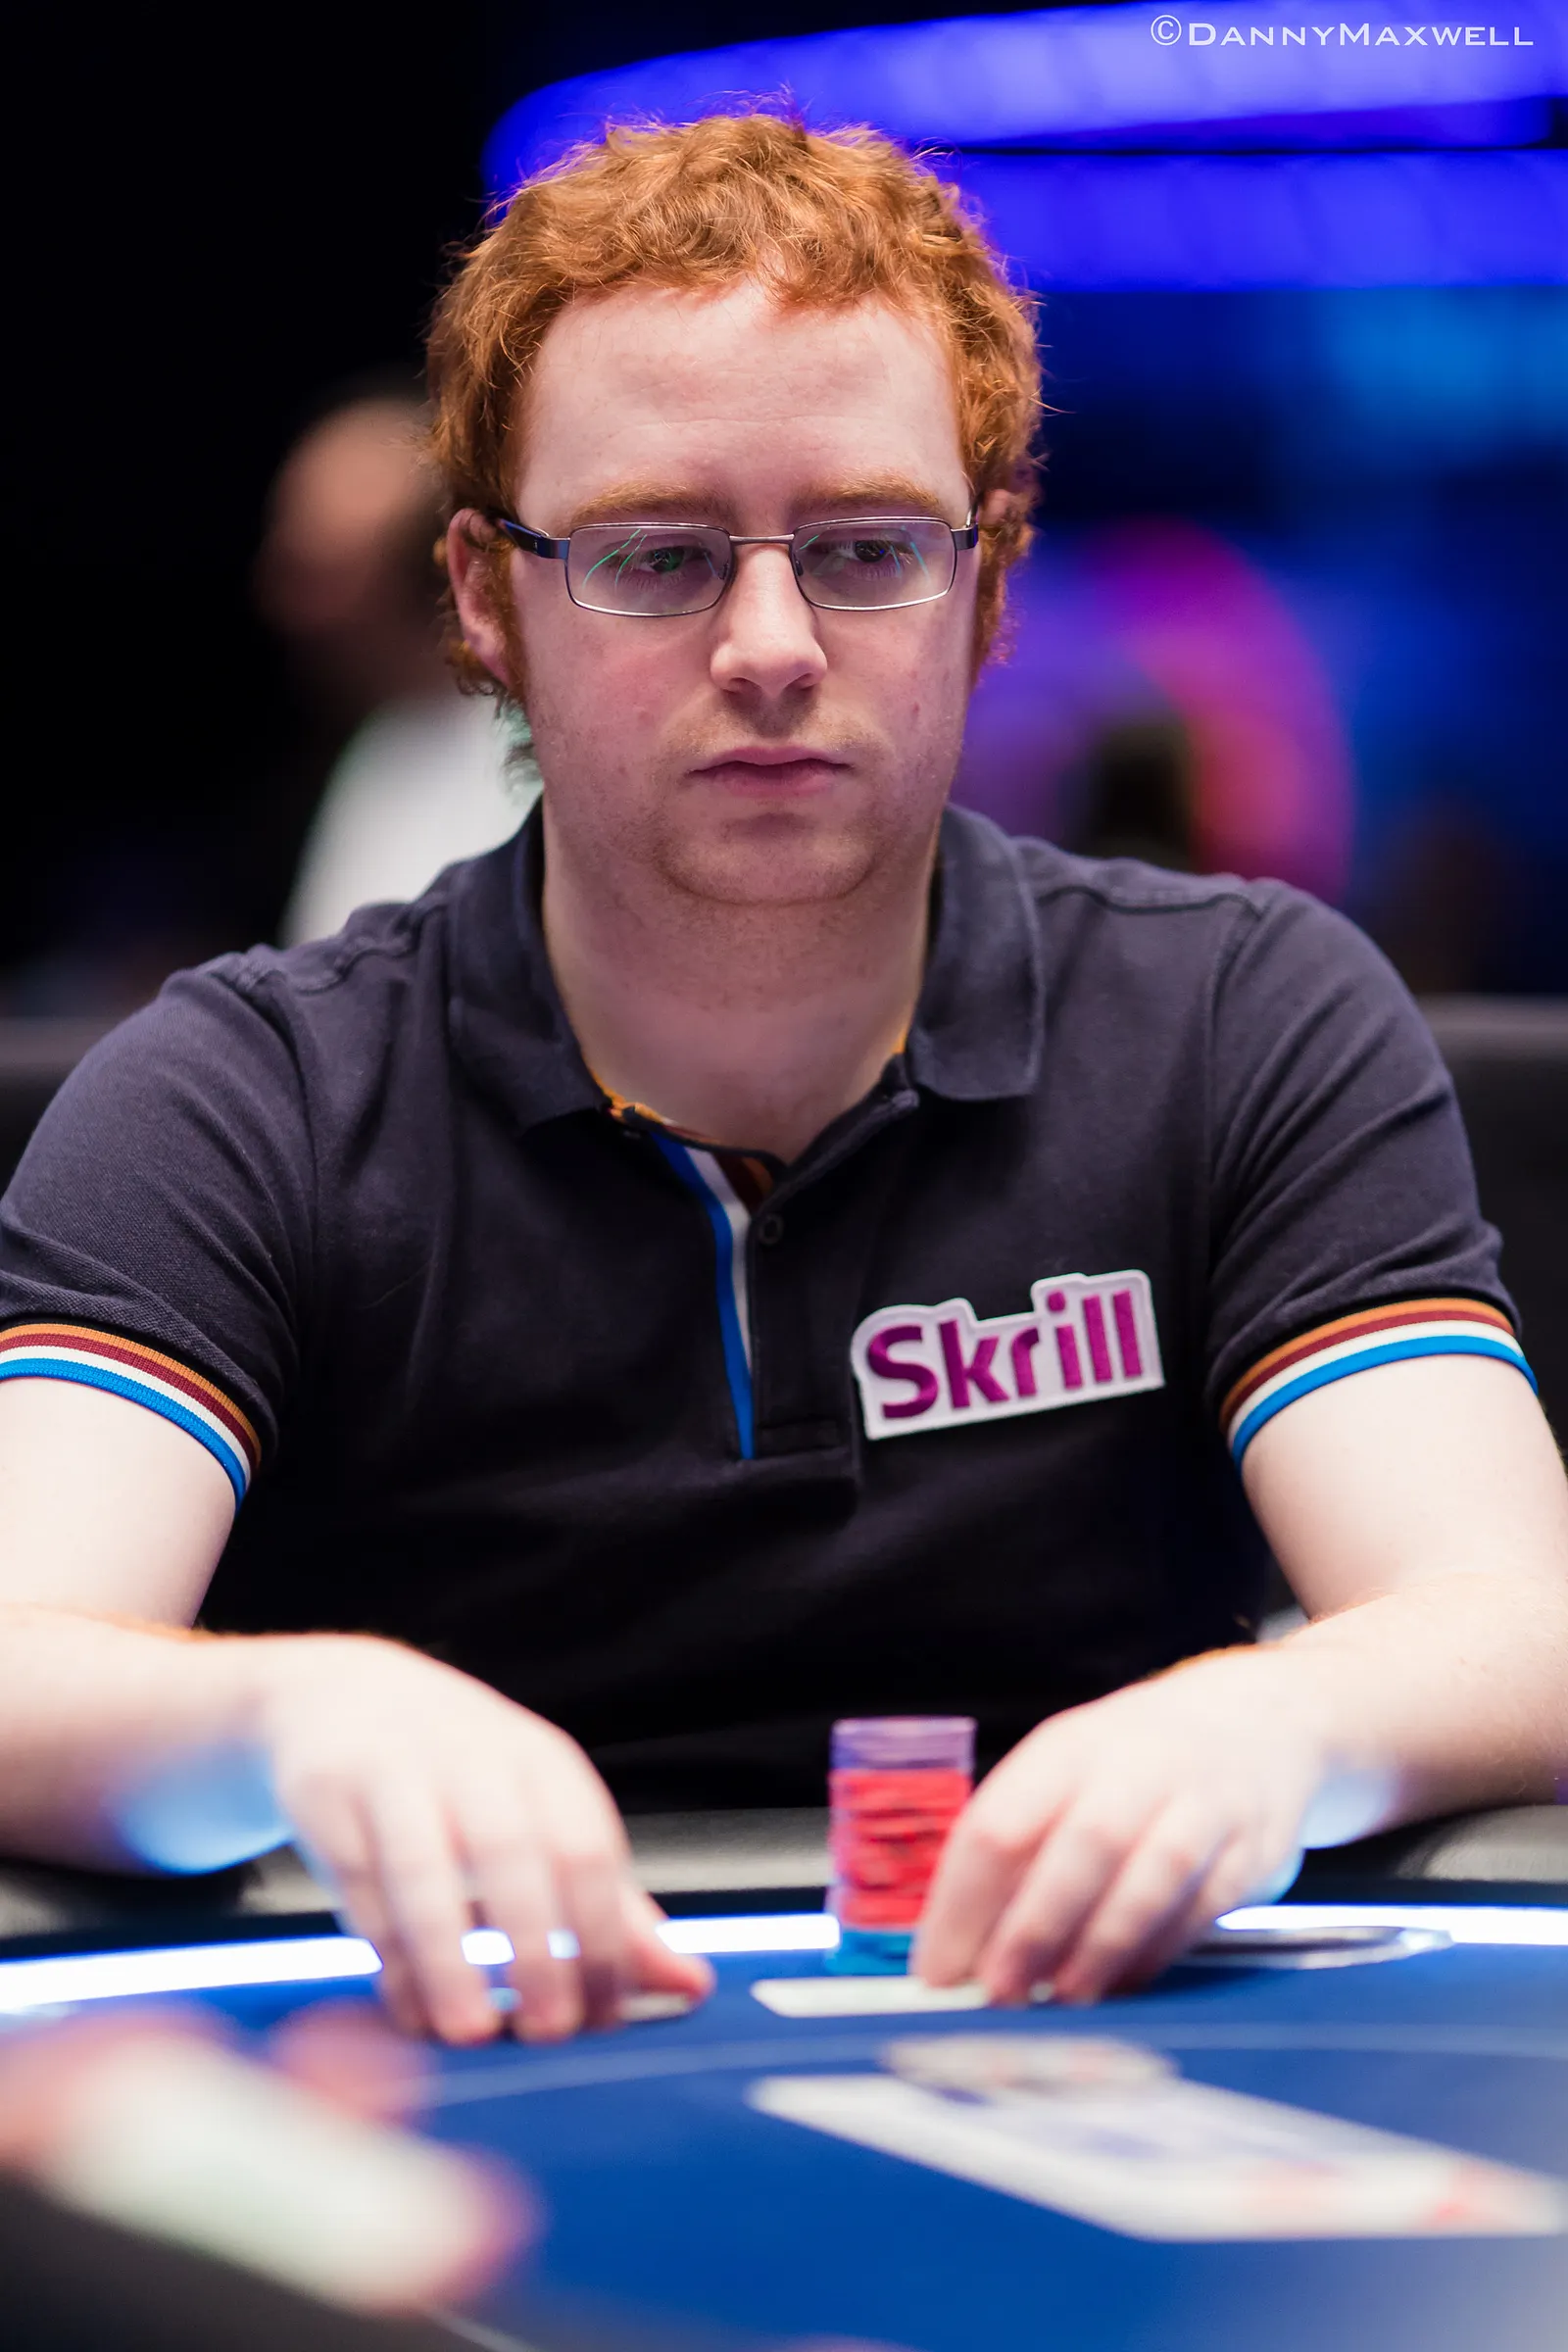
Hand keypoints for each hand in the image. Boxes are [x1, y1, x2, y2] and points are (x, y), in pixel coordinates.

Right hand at [250, 1636, 711, 2044]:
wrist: (341, 1698)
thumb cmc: (462, 1782)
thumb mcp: (541, 1822)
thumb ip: (609, 1908)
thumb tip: (691, 1987)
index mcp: (542, 1764)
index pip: (589, 1847)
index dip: (603, 1937)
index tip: (605, 2017)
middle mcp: (474, 1756)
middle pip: (513, 1852)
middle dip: (535, 1948)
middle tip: (548, 2033)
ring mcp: (395, 1770)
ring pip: (424, 1868)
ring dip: (449, 1958)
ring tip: (470, 2033)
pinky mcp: (329, 1796)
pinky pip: (361, 1886)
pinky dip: (388, 1957)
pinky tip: (411, 2010)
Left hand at [913, 1651, 1326, 2004]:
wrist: (1254, 1722)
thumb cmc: (1132, 1766)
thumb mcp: (1069, 1774)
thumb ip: (1021, 1846)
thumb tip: (959, 1948)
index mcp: (1067, 1748)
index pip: (1000, 1823)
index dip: (962, 1904)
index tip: (937, 1970)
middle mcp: (1135, 1765)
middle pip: (1080, 1846)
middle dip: (1032, 1928)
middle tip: (997, 1992)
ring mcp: (1200, 1802)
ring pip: (1150, 1875)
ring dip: (1100, 1946)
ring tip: (1062, 1998)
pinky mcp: (1250, 1846)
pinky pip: (1202, 1905)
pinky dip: (1157, 1951)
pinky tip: (1122, 1984)